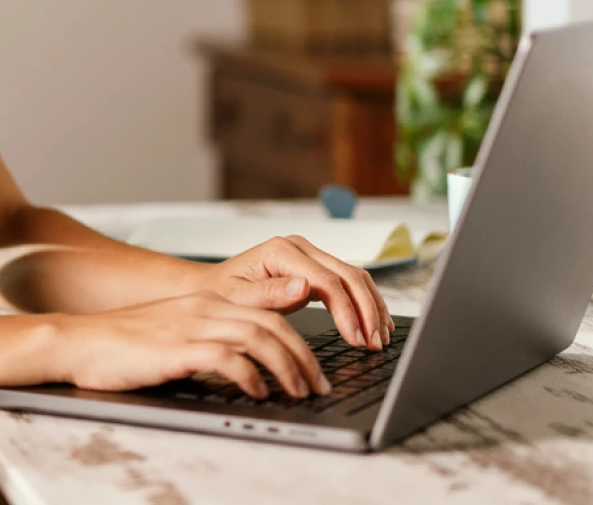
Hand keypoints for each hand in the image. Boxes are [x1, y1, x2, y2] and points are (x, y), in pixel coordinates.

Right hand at [54, 290, 331, 397]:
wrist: (80, 341)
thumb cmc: (125, 344)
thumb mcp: (177, 332)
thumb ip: (213, 336)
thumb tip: (248, 362)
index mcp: (206, 300)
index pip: (269, 310)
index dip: (300, 338)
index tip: (315, 368)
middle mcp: (204, 306)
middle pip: (273, 323)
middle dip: (304, 357)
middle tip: (318, 386)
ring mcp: (191, 325)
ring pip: (259, 337)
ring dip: (287, 368)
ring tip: (298, 392)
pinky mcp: (177, 348)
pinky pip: (227, 358)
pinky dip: (251, 376)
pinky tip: (258, 392)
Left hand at [198, 235, 393, 350]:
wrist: (212, 287)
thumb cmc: (221, 294)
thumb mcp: (239, 299)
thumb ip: (270, 294)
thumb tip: (304, 288)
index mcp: (280, 251)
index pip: (327, 280)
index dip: (347, 311)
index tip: (356, 340)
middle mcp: (299, 247)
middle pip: (348, 275)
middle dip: (367, 311)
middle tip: (375, 345)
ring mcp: (309, 255)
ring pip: (354, 277)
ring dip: (371, 307)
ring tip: (380, 340)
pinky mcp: (315, 267)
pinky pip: (348, 282)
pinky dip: (365, 303)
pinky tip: (374, 325)